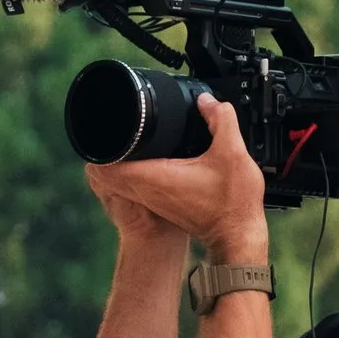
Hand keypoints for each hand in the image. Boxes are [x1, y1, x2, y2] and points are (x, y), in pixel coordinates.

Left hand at [85, 97, 268, 262]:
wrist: (237, 236)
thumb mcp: (233, 152)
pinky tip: (149, 157)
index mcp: (155, 178)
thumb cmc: (233, 204)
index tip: (106, 126)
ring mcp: (152, 200)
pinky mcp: (161, 204)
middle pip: (107, 172)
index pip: (108, 165)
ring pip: (120, 180)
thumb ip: (221, 120)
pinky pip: (135, 185)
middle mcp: (147, 191)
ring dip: (119, 161)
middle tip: (114, 127)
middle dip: (107, 149)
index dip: (101, 144)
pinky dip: (133, 171)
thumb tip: (206, 101)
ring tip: (128, 139)